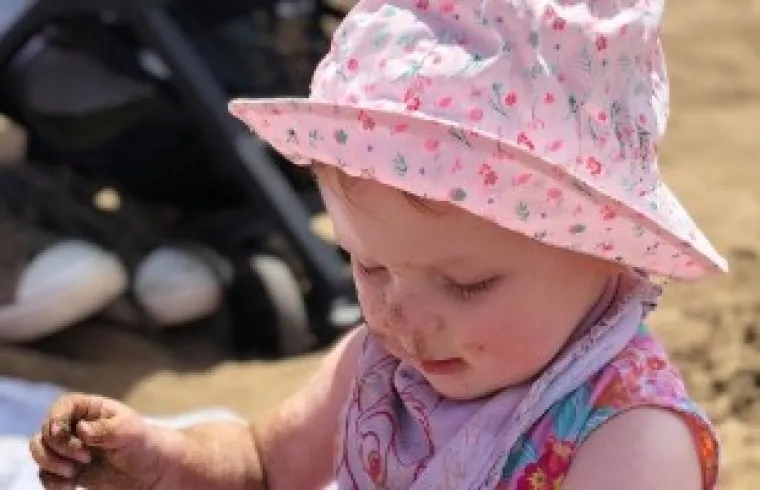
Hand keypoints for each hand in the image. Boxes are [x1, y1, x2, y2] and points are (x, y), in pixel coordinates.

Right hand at [29, 393, 166, 489]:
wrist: (149, 471)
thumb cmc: (142, 443)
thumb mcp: (130, 432)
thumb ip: (107, 429)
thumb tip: (81, 429)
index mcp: (90, 409)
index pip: (63, 406)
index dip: (56, 418)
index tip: (61, 433)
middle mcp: (75, 426)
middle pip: (46, 430)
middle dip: (59, 447)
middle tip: (85, 458)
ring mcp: (69, 448)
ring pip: (40, 451)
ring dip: (50, 463)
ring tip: (74, 473)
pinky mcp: (67, 469)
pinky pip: (46, 474)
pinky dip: (52, 482)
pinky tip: (69, 487)